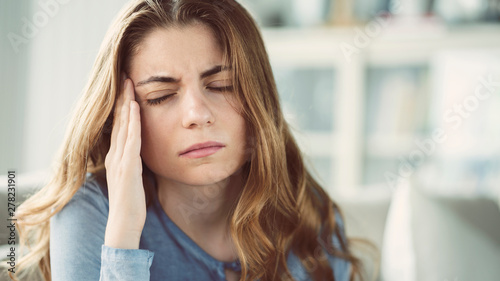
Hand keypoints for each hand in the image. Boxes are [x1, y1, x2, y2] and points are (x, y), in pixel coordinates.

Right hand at [104, 76, 145, 248]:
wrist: (124, 223)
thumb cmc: (131, 203)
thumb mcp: (133, 178)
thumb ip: (135, 164)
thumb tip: (143, 153)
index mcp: (116, 157)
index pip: (119, 126)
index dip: (122, 106)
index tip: (127, 88)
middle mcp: (115, 155)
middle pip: (118, 121)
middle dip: (122, 98)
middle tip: (125, 76)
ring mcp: (119, 160)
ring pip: (123, 125)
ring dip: (126, 103)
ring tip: (129, 83)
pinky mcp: (127, 167)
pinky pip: (131, 139)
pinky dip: (133, 121)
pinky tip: (135, 107)